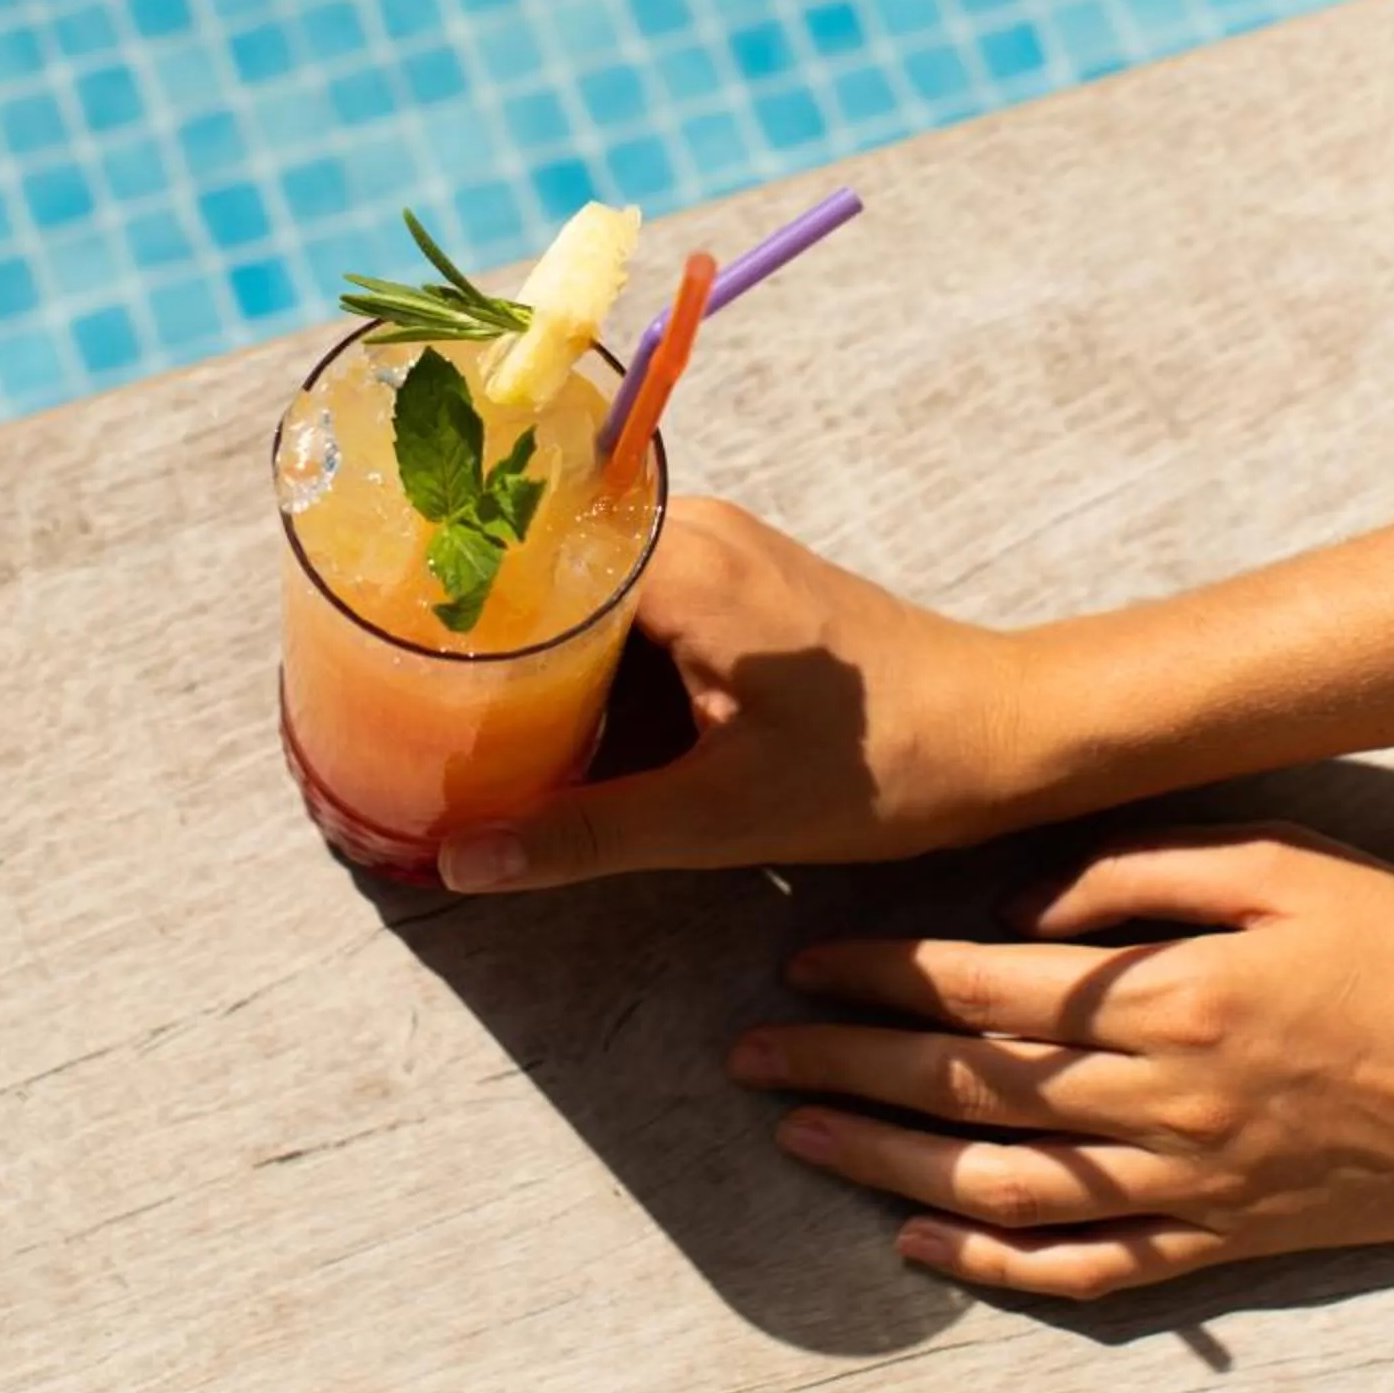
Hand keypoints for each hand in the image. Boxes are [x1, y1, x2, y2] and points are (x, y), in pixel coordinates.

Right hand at [438, 498, 1026, 891]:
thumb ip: (587, 835)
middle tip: (408, 716)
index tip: (382, 667)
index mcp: (677, 564)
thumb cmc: (887, 766)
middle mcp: (690, 531)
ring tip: (468, 733)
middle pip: (543, 572)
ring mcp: (717, 551)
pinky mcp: (738, 583)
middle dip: (479, 647)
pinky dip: (594, 669)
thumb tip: (462, 861)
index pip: (518, 559)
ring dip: (539, 662)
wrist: (1012, 731)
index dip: (445, 614)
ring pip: (585, 596)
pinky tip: (565, 734)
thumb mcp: (723, 814)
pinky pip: (630, 610)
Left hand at [730, 826, 1393, 1298]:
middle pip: (963, 1088)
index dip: (878, 976)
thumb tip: (1018, 900)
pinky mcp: (1219, 1243)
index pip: (978, 986)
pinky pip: (1088, 1270)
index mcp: (1164, 995)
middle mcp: (1157, 1098)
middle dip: (841, 1069)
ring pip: (1000, 1187)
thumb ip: (1138, 874)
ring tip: (795, 1141)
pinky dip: (994, 1267)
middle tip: (745, 1059)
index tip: (800, 965)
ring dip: (883, 1168)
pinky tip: (918, 1249)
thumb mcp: (1281, 863)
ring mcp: (1184, 1182)